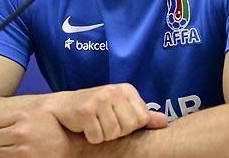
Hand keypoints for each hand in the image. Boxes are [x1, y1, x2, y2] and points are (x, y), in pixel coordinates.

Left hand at [0, 108, 77, 157]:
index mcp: (25, 115)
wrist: (71, 149)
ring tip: (16, 152)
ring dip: (3, 154)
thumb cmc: (53, 132)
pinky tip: (19, 157)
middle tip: (10, 144)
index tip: (3, 131)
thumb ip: (19, 115)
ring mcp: (23, 149)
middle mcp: (23, 131)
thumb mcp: (39, 116)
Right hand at [45, 83, 167, 143]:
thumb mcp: (122, 109)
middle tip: (104, 123)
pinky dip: (91, 137)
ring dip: (103, 135)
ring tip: (96, 124)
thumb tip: (165, 122)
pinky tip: (85, 127)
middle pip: (128, 127)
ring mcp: (100, 99)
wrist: (64, 106)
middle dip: (116, 132)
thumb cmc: (96, 109)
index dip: (130, 127)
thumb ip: (142, 116)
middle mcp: (114, 91)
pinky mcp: (85, 110)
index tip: (117, 120)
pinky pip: (97, 136)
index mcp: (127, 90)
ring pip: (113, 133)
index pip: (142, 119)